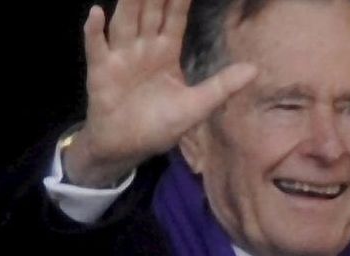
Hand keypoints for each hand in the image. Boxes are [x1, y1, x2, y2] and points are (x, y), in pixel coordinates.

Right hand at [63, 0, 257, 186]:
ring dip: (128, 2)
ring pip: (125, 21)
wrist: (127, 148)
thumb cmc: (159, 126)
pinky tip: (96, 13)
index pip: (175, 16)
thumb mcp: (196, 106)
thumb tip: (255, 69)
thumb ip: (222, 86)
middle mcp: (143, 47)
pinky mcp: (101, 72)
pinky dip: (94, 31)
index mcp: (166, 51)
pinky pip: (97, 48)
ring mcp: (121, 57)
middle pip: (150, 11)